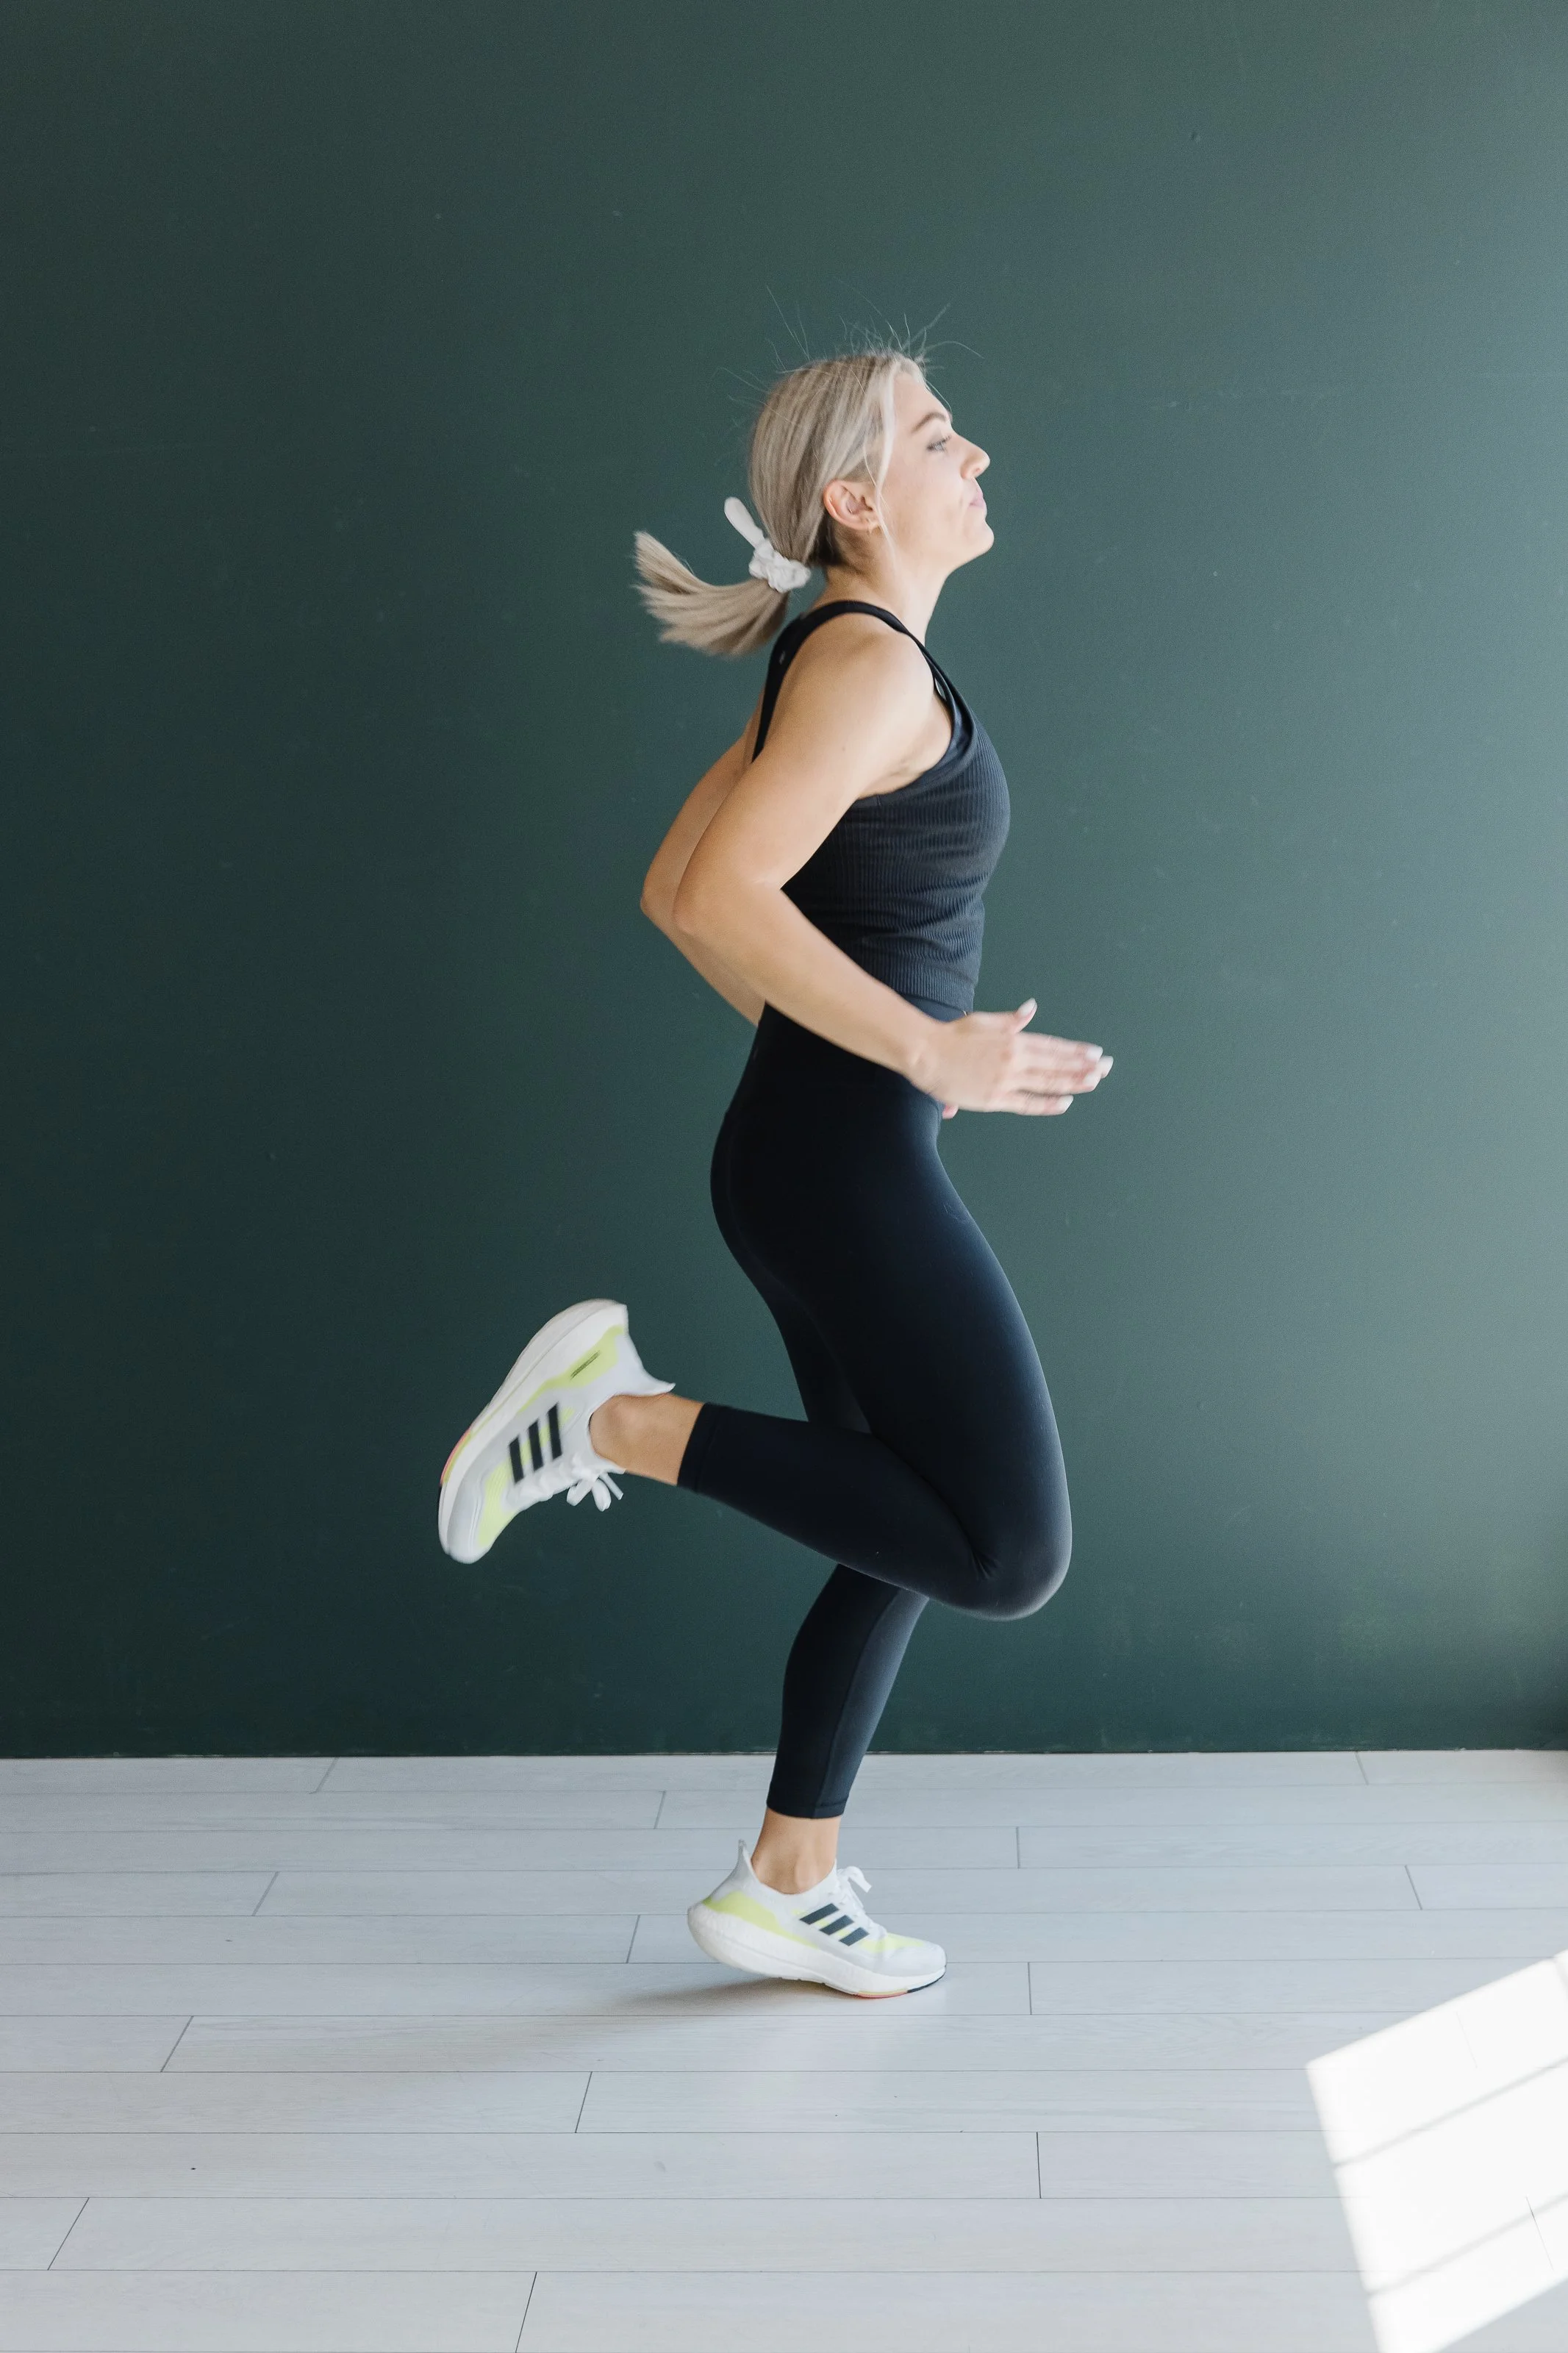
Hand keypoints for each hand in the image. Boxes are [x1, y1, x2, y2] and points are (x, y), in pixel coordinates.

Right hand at [919, 999, 1110, 1116]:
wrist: (925, 1053)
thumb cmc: (951, 1036)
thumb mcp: (984, 1021)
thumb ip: (1011, 1020)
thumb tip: (1031, 1009)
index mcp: (1012, 1040)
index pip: (1053, 1046)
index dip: (1076, 1051)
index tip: (1095, 1054)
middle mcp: (1014, 1059)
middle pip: (1057, 1064)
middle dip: (1084, 1067)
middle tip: (1106, 1068)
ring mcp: (1006, 1080)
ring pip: (1048, 1082)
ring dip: (1074, 1083)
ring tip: (1094, 1082)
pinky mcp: (994, 1098)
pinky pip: (1027, 1103)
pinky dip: (1048, 1103)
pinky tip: (1065, 1102)